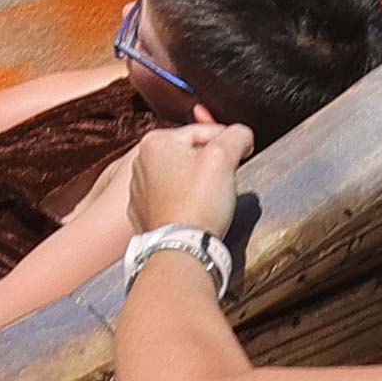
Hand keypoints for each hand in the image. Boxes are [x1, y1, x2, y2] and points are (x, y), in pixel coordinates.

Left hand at [124, 121, 253, 251]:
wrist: (181, 248)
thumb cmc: (198, 204)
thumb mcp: (224, 158)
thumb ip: (236, 136)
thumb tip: (241, 133)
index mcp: (155, 142)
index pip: (203, 131)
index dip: (228, 141)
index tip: (242, 154)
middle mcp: (140, 163)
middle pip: (190, 153)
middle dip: (212, 164)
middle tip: (226, 179)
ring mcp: (139, 189)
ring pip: (180, 176)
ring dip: (198, 183)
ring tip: (211, 198)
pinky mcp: (143, 212)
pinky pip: (171, 198)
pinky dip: (185, 201)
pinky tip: (196, 210)